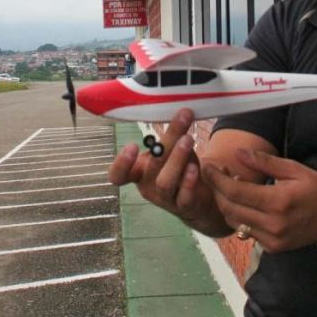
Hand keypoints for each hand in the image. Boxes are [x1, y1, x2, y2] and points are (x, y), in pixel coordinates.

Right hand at [107, 109, 223, 231]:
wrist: (198, 198)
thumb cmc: (177, 169)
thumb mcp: (170, 152)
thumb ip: (170, 137)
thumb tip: (180, 109)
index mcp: (138, 173)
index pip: (118, 175)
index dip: (121, 164)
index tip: (131, 145)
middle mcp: (147, 187)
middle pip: (151, 167)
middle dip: (166, 144)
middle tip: (180, 122)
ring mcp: (164, 200)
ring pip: (165, 182)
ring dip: (177, 159)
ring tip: (188, 139)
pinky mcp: (184, 207)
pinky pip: (184, 197)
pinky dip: (189, 182)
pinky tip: (194, 167)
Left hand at [202, 148, 316, 252]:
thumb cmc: (316, 188)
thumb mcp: (293, 168)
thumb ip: (263, 162)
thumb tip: (238, 152)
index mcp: (278, 202)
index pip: (234, 191)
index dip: (216, 178)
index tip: (207, 166)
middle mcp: (273, 224)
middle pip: (229, 208)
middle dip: (217, 190)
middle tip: (216, 173)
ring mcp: (272, 239)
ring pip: (234, 221)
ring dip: (226, 203)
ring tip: (231, 185)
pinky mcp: (273, 248)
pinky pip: (245, 231)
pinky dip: (239, 216)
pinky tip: (245, 202)